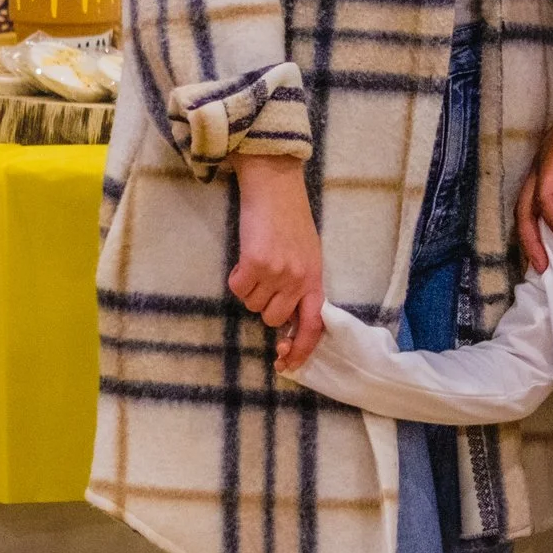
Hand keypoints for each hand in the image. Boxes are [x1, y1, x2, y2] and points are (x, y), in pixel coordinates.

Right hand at [232, 155, 325, 368]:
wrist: (275, 188)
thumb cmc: (290, 219)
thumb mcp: (308, 255)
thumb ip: (301, 285)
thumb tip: (286, 319)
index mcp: (315, 278)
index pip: (313, 325)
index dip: (300, 349)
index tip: (288, 365)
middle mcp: (299, 280)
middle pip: (272, 318)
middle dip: (263, 304)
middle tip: (263, 279)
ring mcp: (278, 273)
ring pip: (252, 305)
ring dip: (250, 288)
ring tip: (257, 261)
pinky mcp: (255, 264)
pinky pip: (237, 288)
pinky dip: (236, 276)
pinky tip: (246, 257)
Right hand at [516, 86, 552, 271]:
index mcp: (552, 156)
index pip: (545, 196)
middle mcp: (541, 165)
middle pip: (524, 207)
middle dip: (530, 239)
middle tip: (542, 269)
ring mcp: (544, 169)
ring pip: (526, 207)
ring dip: (530, 235)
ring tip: (539, 264)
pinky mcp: (552, 173)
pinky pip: (537, 202)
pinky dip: (538, 224)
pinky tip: (547, 242)